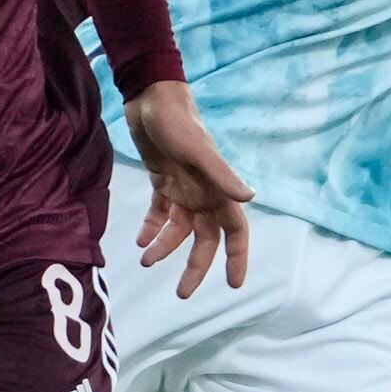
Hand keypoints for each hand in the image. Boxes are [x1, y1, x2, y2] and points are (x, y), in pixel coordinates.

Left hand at [122, 79, 254, 296]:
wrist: (150, 98)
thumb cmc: (178, 122)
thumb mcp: (198, 149)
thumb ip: (221, 175)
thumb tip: (250, 198)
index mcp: (219, 189)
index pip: (235, 231)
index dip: (237, 257)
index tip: (235, 284)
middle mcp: (204, 194)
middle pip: (205, 240)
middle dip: (195, 266)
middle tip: (181, 293)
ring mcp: (183, 189)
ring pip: (178, 230)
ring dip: (165, 247)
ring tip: (146, 259)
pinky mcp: (162, 182)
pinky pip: (158, 214)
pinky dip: (151, 228)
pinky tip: (140, 241)